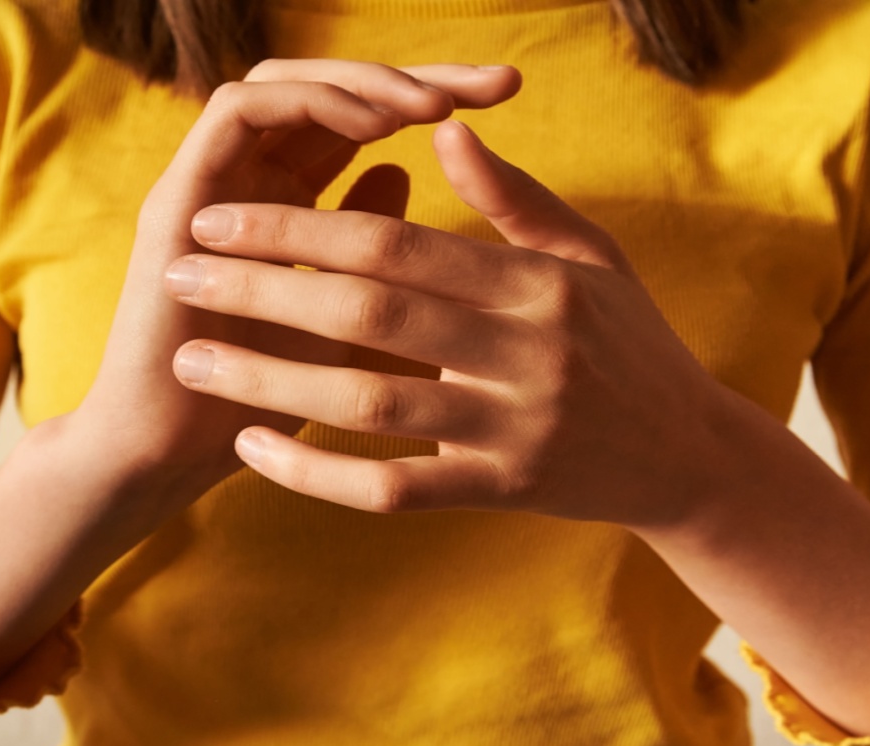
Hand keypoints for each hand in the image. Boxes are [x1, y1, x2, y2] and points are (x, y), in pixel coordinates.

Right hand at [71, 60, 522, 494]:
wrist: (172, 454)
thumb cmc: (260, 401)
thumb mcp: (342, 321)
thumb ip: (370, 254)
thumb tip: (401, 174)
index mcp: (288, 202)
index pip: (363, 120)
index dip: (435, 98)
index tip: (511, 96)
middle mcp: (246, 181)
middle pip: (330, 88)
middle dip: (417, 75)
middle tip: (496, 82)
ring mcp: (209, 183)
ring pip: (285, 82)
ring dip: (367, 83)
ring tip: (438, 104)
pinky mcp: (178, 193)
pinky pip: (240, 111)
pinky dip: (311, 107)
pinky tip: (378, 128)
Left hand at [162, 119, 734, 530]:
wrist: (690, 457)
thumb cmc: (631, 342)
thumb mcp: (588, 256)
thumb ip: (514, 195)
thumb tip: (445, 127)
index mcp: (538, 282)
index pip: (397, 244)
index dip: (299, 227)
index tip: (221, 217)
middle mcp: (526, 353)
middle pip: (371, 313)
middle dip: (264, 288)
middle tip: (180, 274)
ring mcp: (512, 430)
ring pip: (370, 405)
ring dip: (269, 381)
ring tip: (191, 361)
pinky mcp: (501, 494)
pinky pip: (392, 491)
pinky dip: (316, 474)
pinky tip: (253, 450)